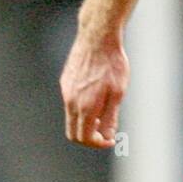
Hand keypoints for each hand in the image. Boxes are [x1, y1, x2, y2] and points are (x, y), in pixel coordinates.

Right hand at [60, 31, 128, 147]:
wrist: (98, 38)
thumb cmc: (112, 64)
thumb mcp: (118, 94)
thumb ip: (110, 118)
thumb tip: (107, 137)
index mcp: (85, 106)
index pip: (85, 138)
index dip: (98, 143)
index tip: (111, 139)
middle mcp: (71, 101)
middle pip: (73, 133)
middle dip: (89, 138)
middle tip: (105, 131)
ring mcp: (66, 91)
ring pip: (71, 118)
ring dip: (85, 123)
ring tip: (102, 112)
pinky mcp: (65, 82)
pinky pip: (69, 104)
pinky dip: (81, 110)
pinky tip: (95, 97)